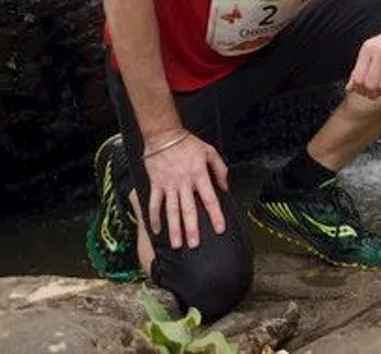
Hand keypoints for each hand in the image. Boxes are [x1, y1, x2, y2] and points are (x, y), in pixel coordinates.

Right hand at [141, 130, 229, 248]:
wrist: (163, 134)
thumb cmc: (188, 143)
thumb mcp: (209, 151)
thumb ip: (220, 169)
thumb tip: (225, 187)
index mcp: (199, 175)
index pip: (210, 199)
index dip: (216, 215)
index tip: (220, 229)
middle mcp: (184, 182)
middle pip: (189, 209)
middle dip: (192, 229)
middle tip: (195, 245)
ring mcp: (169, 184)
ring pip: (172, 210)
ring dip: (174, 228)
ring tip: (177, 244)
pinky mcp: (156, 184)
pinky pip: (155, 203)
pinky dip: (154, 217)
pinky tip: (157, 231)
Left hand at [347, 20, 380, 98]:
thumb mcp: (370, 52)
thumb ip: (359, 70)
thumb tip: (349, 89)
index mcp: (367, 49)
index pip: (357, 78)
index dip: (360, 90)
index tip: (364, 92)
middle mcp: (380, 50)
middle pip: (370, 84)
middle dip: (372, 94)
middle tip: (375, 94)